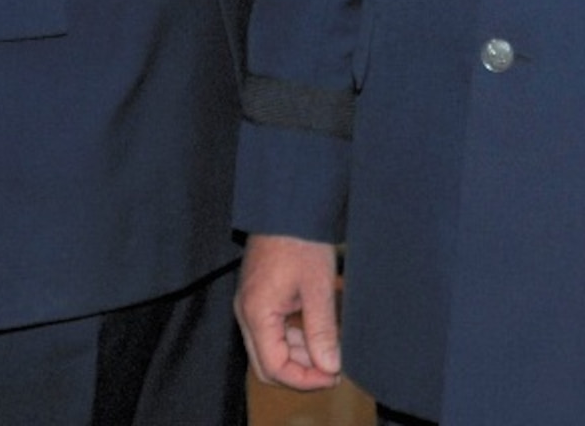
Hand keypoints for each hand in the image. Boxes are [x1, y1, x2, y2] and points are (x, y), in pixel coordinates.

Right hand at [235, 234, 342, 390]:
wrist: (288, 204)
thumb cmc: (300, 238)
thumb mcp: (318, 286)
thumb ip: (322, 330)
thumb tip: (330, 366)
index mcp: (256, 314)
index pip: (274, 367)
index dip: (304, 379)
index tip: (332, 376)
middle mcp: (249, 314)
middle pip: (270, 363)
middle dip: (302, 371)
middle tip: (334, 369)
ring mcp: (254, 305)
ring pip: (275, 346)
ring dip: (303, 353)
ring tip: (335, 350)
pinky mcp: (263, 296)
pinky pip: (278, 328)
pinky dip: (299, 334)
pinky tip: (324, 330)